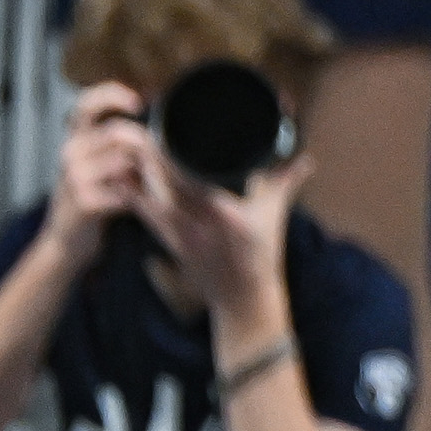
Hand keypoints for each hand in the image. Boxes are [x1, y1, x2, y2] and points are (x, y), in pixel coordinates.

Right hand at [40, 84, 150, 265]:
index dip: (112, 95)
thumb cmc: (95, 193)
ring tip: (156, 182)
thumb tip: (160, 114)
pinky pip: (125, 191)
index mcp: (76, 137)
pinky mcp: (83, 201)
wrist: (68, 238)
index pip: (88, 104)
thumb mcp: (99, 161)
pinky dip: (142, 196)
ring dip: (149, 172)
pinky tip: (145, 201)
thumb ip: (121, 140)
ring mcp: (74, 177)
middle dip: (147, 144)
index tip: (141, 100)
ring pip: (125, 161)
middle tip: (165, 158)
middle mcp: (71, 152)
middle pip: (118, 133)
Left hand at [135, 139, 304, 322]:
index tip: (164, 133)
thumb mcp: (274, 216)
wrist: (242, 297)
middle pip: (164, 186)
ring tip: (132, 154)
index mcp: (227, 214)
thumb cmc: (261, 255)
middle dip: (149, 160)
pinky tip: (125, 181)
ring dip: (138, 176)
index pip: (192, 180)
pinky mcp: (169, 243)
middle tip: (142, 135)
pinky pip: (145, 215)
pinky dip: (133, 197)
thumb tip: (305, 159)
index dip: (172, 157)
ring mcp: (181, 236)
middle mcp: (200, 225)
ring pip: (148, 199)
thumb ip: (286, 183)